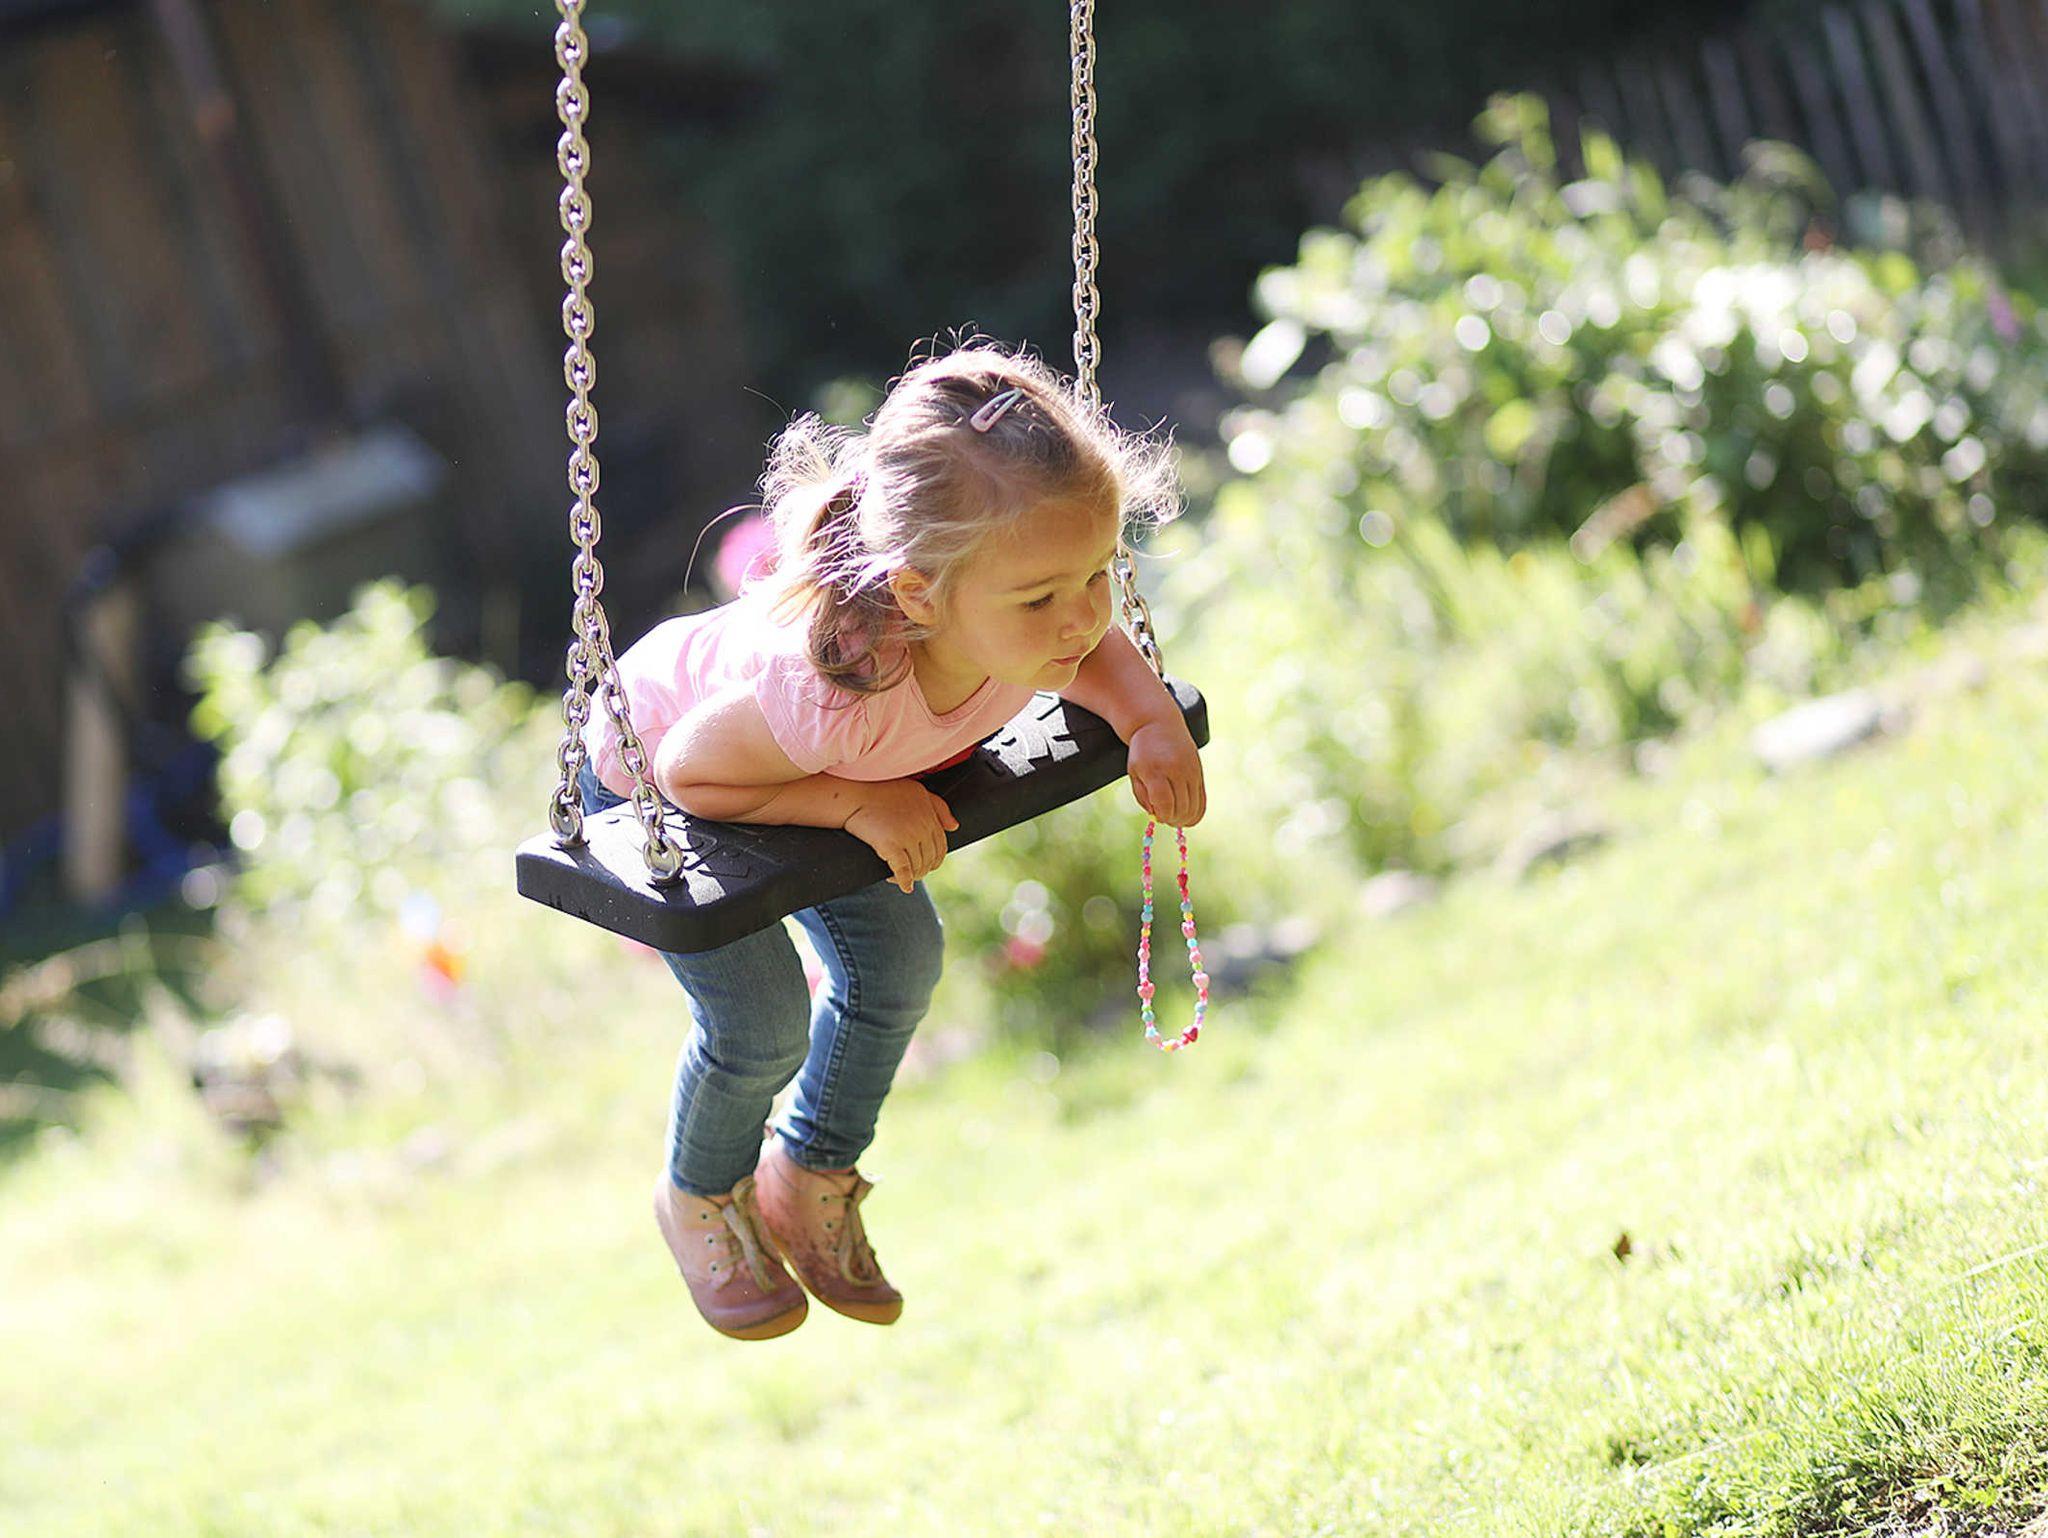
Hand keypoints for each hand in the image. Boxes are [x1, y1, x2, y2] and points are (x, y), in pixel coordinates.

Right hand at [843, 779, 960, 893]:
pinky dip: (904, 882)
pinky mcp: (891, 845)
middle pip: (929, 859)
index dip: (933, 860)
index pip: (940, 847)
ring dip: (911, 877)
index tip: (924, 865)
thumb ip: (939, 807)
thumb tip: (955, 827)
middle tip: (909, 873)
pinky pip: (903, 870)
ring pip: (917, 867)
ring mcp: (907, 836)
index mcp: (930, 816)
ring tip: (898, 877)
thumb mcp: (917, 791)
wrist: (855, 792)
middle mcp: (922, 827)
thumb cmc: (883, 790)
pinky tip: (903, 886)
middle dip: (922, 870)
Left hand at [1127, 717, 1205, 826]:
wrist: (1159, 724)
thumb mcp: (1134, 773)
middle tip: (1166, 818)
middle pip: (1181, 807)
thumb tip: (1158, 817)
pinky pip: (1202, 799)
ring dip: (1185, 818)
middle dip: (1173, 819)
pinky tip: (1188, 815)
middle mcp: (1176, 770)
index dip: (1162, 816)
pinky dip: (1196, 811)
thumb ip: (1143, 797)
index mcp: (1155, 770)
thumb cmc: (1142, 751)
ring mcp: (1191, 770)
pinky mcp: (1199, 771)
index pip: (1165, 804)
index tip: (1157, 817)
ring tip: (1175, 817)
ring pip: (1194, 806)